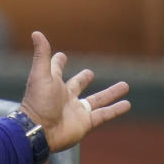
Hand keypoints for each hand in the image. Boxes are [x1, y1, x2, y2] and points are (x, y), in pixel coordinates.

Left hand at [18, 31, 129, 151]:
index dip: (58, 62)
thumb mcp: (40, 75)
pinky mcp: (85, 123)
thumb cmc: (38, 103)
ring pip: (97, 100)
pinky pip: (104, 115)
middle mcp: (65, 97)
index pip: (56, 69)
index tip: (61, 56)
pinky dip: (116, 110)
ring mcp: (76, 111)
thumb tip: (36, 32)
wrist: (39, 132)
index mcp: (53, 84)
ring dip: (111, 93)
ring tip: (125, 85)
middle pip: (78, 85)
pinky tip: (127, 104)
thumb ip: (42, 55)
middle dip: (83, 79)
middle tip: (90, 73)